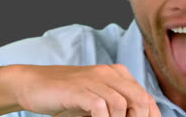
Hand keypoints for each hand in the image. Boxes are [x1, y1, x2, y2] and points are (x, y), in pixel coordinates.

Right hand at [9, 64, 160, 116]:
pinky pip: (99, 106)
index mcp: (117, 73)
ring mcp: (93, 79)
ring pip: (121, 103)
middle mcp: (109, 73)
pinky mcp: (78, 89)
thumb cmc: (67, 95)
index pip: (145, 96)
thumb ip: (115, 106)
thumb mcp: (96, 98)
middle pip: (138, 99)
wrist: (33, 84)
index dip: (152, 115)